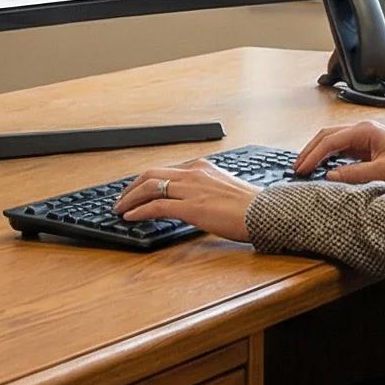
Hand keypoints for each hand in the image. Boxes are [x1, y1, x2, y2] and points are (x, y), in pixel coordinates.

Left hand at [114, 158, 259, 241]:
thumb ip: (207, 191)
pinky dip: (139, 210)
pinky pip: (157, 205)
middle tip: (121, 198)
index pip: (166, 170)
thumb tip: (195, 202)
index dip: (147, 180)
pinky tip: (130, 217)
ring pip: (149, 186)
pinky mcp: (191, 207)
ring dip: (129, 198)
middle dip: (131, 186)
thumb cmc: (252, 207)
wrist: (265, 213)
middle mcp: (194, 173)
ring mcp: (192, 188)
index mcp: (203, 167)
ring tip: (119, 209)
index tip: (138, 190)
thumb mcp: (225, 191)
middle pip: (152, 174)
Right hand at [297, 119, 384, 184]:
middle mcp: (361, 129)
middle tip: (297, 167)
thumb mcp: (381, 172)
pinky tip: (321, 166)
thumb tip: (329, 175)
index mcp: (364, 130)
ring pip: (331, 140)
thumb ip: (354, 174)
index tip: (302, 168)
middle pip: (326, 135)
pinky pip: (340, 148)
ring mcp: (362, 136)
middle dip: (310, 150)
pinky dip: (327, 156)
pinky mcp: (364, 145)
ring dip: (317, 152)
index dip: (313, 155)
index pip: (330, 140)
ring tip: (305, 167)